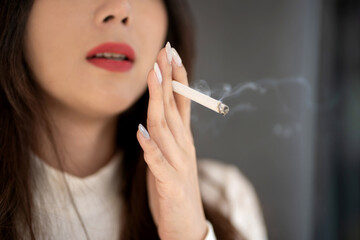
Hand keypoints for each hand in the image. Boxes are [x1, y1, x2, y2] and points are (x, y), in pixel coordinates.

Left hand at [136, 42, 207, 239]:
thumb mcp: (175, 158)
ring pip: (166, 129)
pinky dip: (151, 148)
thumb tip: (151, 118)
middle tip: (164, 53)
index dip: (177, 79)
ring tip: (153, 78)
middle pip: (174, 109)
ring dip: (159, 103)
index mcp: (185, 140)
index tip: (171, 55)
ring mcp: (178, 165)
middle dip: (169, 79)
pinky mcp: (170, 185)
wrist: (188, 227)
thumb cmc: (177, 189)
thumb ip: (168, 138)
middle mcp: (184, 148)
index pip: (182, 104)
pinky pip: (158, 163)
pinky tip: (142, 133)